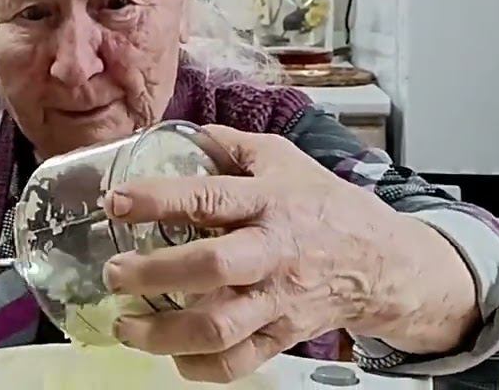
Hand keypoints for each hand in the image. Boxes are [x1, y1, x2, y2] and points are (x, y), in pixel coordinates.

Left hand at [103, 125, 477, 383]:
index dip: (156, 199)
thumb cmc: (324, 206)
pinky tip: (171, 356)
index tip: (115, 202)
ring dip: (164, 333)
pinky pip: (239, 362)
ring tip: (125, 325)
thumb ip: (231, 145)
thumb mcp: (283, 160)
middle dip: (154, 272)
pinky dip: (200, 367)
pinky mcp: (283, 336)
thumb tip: (181, 132)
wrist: (384, 262)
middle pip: (211, 268)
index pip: (207, 198)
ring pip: (220, 327)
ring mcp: (278, 300)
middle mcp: (271, 253)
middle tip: (114, 272)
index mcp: (267, 202)